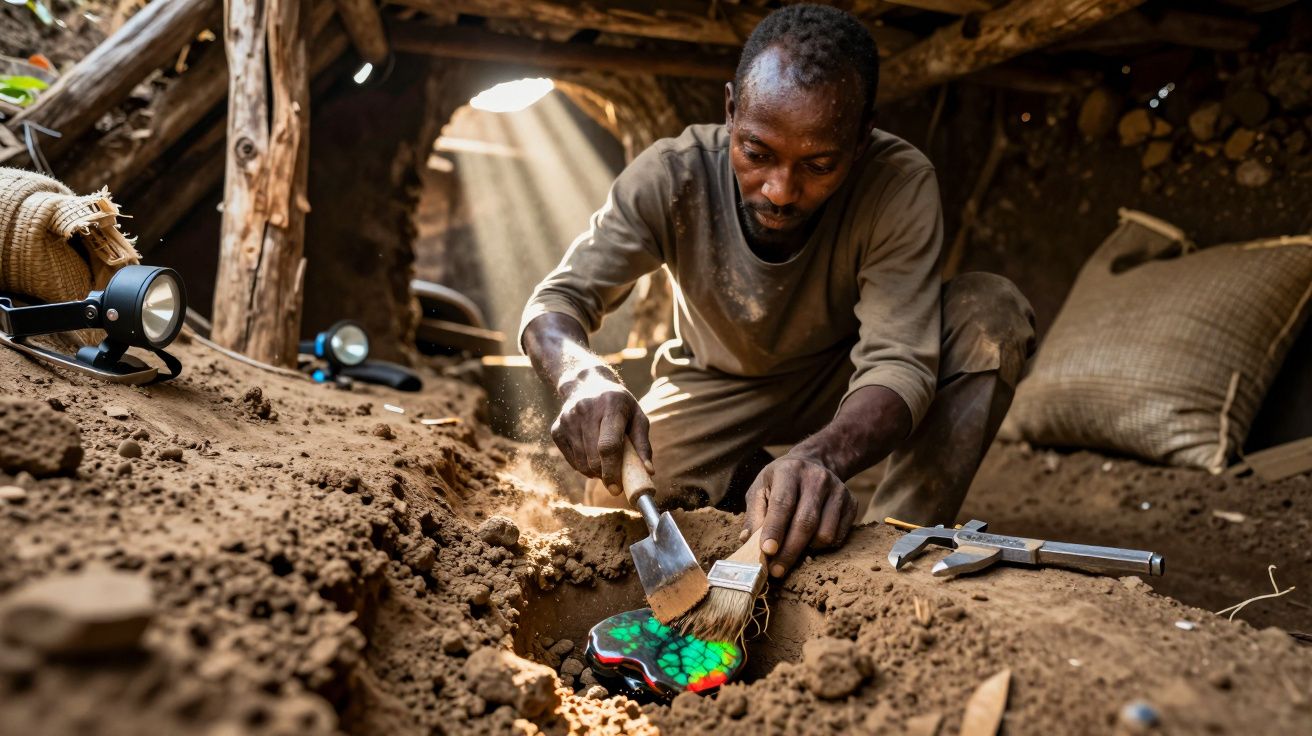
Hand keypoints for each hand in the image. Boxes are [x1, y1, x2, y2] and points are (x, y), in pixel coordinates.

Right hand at [551, 366, 652, 492]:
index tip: (617, 488)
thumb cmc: (618, 405)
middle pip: (594, 458)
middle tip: (616, 478)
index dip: (612, 470)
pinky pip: (572, 461)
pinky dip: (584, 466)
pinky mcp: (556, 429)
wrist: (585, 384)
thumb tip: (649, 472)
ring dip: (595, 472)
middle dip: (606, 475)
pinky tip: (592, 454)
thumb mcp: (636, 416)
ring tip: (605, 462)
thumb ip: (643, 444)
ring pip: (582, 463)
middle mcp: (585, 410)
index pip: (608, 445)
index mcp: (610, 405)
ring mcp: (567, 420)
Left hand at [743, 455, 856, 577]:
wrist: (814, 463)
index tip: (767, 551)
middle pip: (805, 522)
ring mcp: (838, 490)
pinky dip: (823, 546)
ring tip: (793, 549)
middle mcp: (817, 478)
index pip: (783, 503)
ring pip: (825, 533)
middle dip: (789, 551)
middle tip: (776, 571)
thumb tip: (747, 541)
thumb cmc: (780, 482)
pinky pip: (838, 536)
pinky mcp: (852, 502)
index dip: (775, 529)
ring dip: (807, 550)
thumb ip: (754, 514)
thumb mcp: (761, 488)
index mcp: (790, 471)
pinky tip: (810, 541)